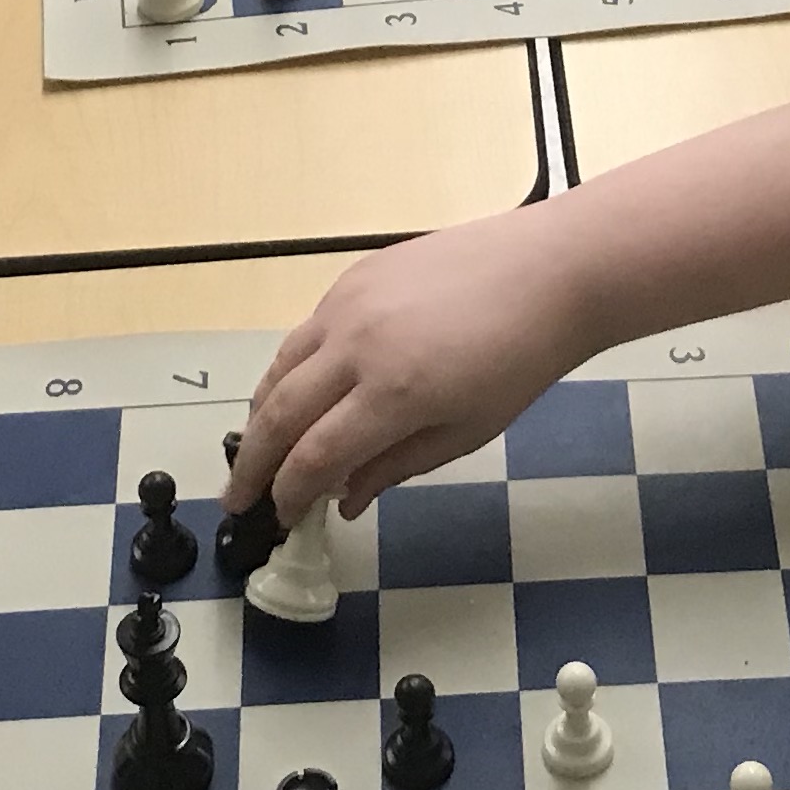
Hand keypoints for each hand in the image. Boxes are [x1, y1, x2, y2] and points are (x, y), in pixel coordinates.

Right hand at [228, 209, 599, 521]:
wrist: (551, 271)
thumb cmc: (523, 359)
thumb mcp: (467, 431)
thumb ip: (396, 467)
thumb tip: (342, 500)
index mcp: (393, 393)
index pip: (314, 456)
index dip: (288, 494)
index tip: (278, 518)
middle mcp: (357, 345)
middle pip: (280, 413)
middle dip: (253, 463)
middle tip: (238, 497)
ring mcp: (349, 303)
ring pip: (279, 366)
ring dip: (260, 414)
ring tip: (254, 451)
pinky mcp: (352, 276)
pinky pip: (304, 332)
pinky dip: (288, 370)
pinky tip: (294, 393)